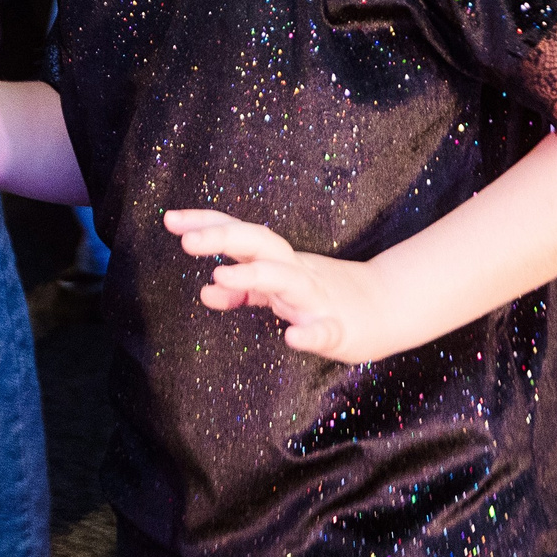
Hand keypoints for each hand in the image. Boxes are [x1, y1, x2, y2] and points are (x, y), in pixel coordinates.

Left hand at [165, 209, 395, 362]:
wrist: (386, 309)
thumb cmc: (324, 298)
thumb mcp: (278, 293)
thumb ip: (242, 290)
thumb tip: (205, 288)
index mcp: (279, 261)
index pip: (240, 234)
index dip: (207, 224)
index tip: (170, 219)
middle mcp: (296, 271)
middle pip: (259, 244)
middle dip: (223, 238)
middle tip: (185, 241)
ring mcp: (318, 298)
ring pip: (287, 279)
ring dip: (254, 275)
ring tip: (220, 275)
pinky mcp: (340, 328)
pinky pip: (324, 330)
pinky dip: (309, 332)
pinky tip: (292, 338)